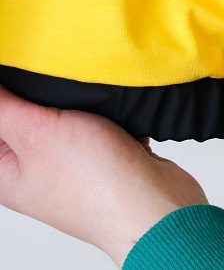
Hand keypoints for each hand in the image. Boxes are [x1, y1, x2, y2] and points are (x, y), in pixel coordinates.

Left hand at [0, 84, 207, 267]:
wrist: (153, 201)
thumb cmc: (94, 182)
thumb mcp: (36, 131)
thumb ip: (4, 106)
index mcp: (6, 171)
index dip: (6, 99)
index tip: (18, 81)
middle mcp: (35, 171)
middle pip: (25, 117)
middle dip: (37, 94)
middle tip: (46, 77)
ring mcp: (70, 165)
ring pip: (62, 117)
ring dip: (73, 100)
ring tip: (77, 87)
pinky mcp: (102, 157)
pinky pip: (95, 122)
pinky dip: (102, 110)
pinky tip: (105, 103)